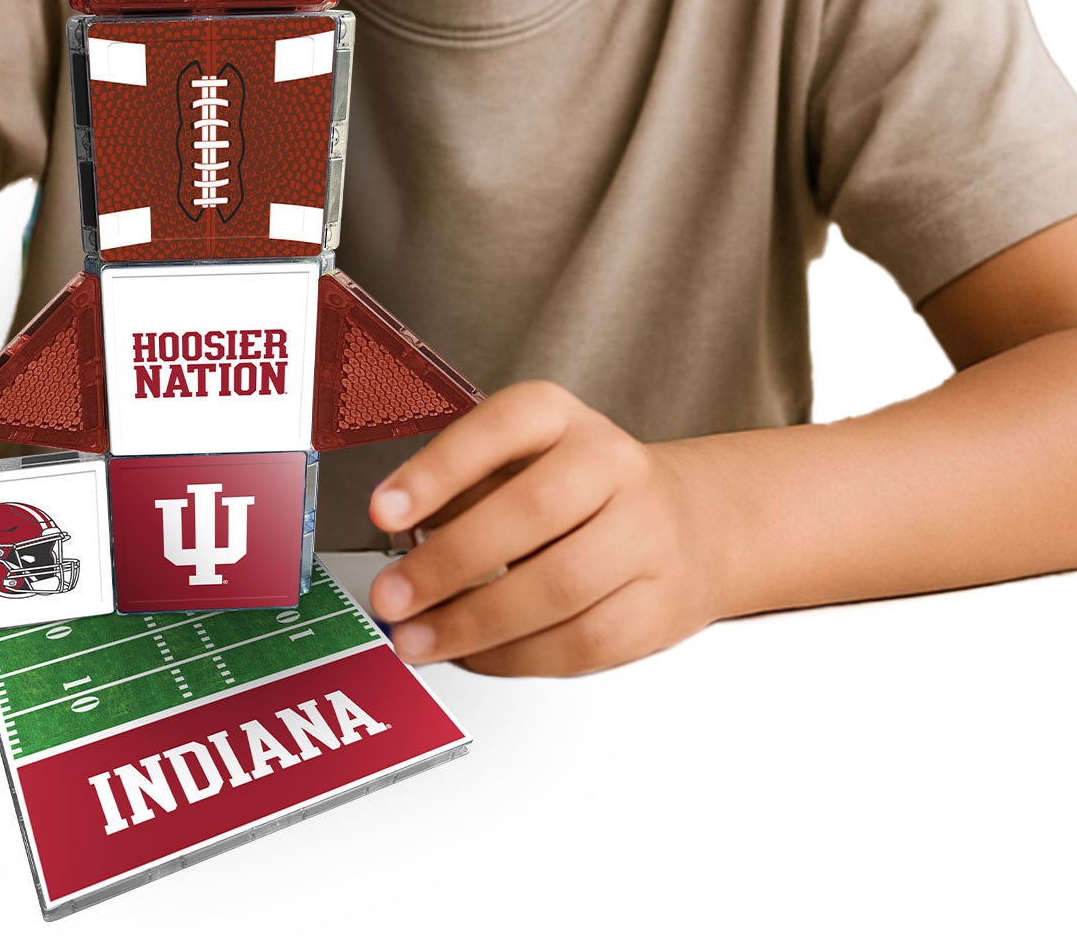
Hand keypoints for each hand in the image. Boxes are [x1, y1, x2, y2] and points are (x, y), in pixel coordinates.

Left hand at [365, 380, 719, 676]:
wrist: (693, 524)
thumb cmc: (582, 491)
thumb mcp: (524, 459)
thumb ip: (465, 490)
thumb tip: (400, 542)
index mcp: (564, 419)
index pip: (503, 427)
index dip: (440, 469)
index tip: (384, 510)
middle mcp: (611, 465)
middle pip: (533, 511)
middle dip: (450, 562)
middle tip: (393, 596)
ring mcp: (645, 535)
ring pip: (560, 586)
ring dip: (476, 622)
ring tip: (419, 639)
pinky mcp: (658, 604)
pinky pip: (582, 641)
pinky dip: (518, 657)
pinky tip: (477, 654)